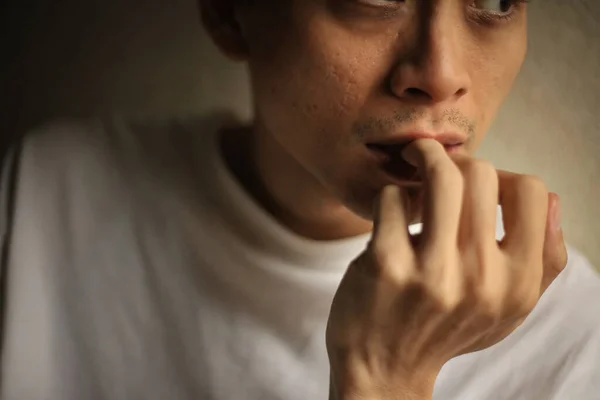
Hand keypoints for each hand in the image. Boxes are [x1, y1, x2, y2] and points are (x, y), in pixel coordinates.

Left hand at [326, 139, 567, 399]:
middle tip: (439, 166)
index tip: (480, 181)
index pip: (534, 192)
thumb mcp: (508, 308)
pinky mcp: (384, 263)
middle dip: (458, 160)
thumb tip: (551, 199)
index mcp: (516, 283)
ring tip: (415, 155)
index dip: (506, 176)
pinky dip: (390, 194)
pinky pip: (392, 198)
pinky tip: (389, 210)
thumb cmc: (446, 328)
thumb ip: (542, 259)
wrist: (384, 368)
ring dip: (424, 154)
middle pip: (483, 174)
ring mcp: (430, 271)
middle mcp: (479, 278)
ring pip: (440, 175)